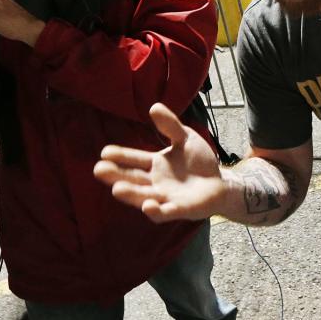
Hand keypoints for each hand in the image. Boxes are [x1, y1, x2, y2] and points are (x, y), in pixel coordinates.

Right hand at [94, 103, 226, 221]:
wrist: (221, 183)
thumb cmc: (200, 162)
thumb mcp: (186, 138)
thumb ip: (171, 126)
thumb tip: (154, 107)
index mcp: (155, 165)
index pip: (134, 159)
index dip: (120, 156)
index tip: (105, 152)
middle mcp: (155, 182)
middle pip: (132, 179)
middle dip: (116, 175)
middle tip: (99, 170)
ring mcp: (166, 197)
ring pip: (144, 197)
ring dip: (131, 194)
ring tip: (117, 189)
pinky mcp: (180, 209)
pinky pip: (165, 212)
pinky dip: (156, 210)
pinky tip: (148, 205)